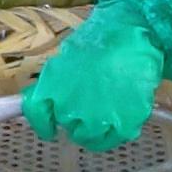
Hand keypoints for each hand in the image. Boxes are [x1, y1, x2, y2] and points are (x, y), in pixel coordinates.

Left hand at [21, 1, 162, 150]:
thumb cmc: (102, 36)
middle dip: (76, 121)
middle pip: (68, 127)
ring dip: (96, 130)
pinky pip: (114, 139)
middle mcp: (69, 108)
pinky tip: (122, 122)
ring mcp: (96, 119)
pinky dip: (116, 133)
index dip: (43, 124)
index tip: (50, 130)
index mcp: (52, 87)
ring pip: (89, 138)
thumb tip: (59, 94)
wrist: (133, 33)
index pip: (37, 114)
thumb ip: (60, 80)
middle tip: (90, 109)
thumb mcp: (70, 55)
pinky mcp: (123, 124)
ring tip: (108, 117)